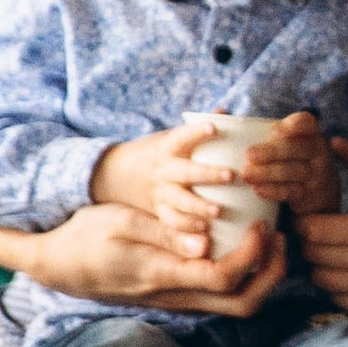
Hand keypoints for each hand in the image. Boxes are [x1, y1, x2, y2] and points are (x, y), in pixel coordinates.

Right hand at [24, 201, 284, 315]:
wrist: (59, 265)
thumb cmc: (85, 237)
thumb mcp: (119, 221)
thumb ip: (163, 232)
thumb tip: (204, 242)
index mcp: (163, 275)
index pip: (225, 277)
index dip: (253, 255)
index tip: (261, 225)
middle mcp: (177, 296)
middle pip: (244, 303)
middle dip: (272, 274)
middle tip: (278, 236)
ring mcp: (179, 300)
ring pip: (236, 304)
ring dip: (262, 275)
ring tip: (268, 238)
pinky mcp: (179, 295)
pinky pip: (223, 294)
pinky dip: (245, 274)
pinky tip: (243, 244)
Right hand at [90, 120, 244, 243]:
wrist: (115, 175)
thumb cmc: (156, 154)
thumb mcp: (170, 138)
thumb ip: (197, 128)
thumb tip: (226, 112)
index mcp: (168, 147)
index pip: (182, 136)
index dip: (197, 132)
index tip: (214, 128)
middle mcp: (164, 170)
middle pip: (186, 171)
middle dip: (208, 174)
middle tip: (232, 175)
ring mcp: (161, 193)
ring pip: (179, 201)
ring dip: (199, 207)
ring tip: (217, 212)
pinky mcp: (159, 212)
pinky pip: (172, 223)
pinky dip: (187, 229)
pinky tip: (205, 235)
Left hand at [234, 109, 340, 218]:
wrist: (319, 192)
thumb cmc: (290, 159)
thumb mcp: (286, 143)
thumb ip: (258, 130)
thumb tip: (219, 111)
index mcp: (309, 134)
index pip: (306, 123)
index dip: (293, 125)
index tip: (273, 131)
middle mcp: (317, 152)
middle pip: (297, 149)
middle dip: (272, 152)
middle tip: (249, 155)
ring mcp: (316, 174)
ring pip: (293, 172)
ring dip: (268, 173)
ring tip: (246, 174)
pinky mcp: (310, 194)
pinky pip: (292, 192)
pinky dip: (274, 191)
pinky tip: (258, 190)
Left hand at [294, 141, 347, 322]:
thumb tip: (335, 143)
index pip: (317, 230)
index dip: (304, 222)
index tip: (310, 214)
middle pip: (314, 256)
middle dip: (309, 242)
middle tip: (318, 231)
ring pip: (322, 279)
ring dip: (320, 264)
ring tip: (333, 250)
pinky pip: (340, 298)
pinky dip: (336, 285)